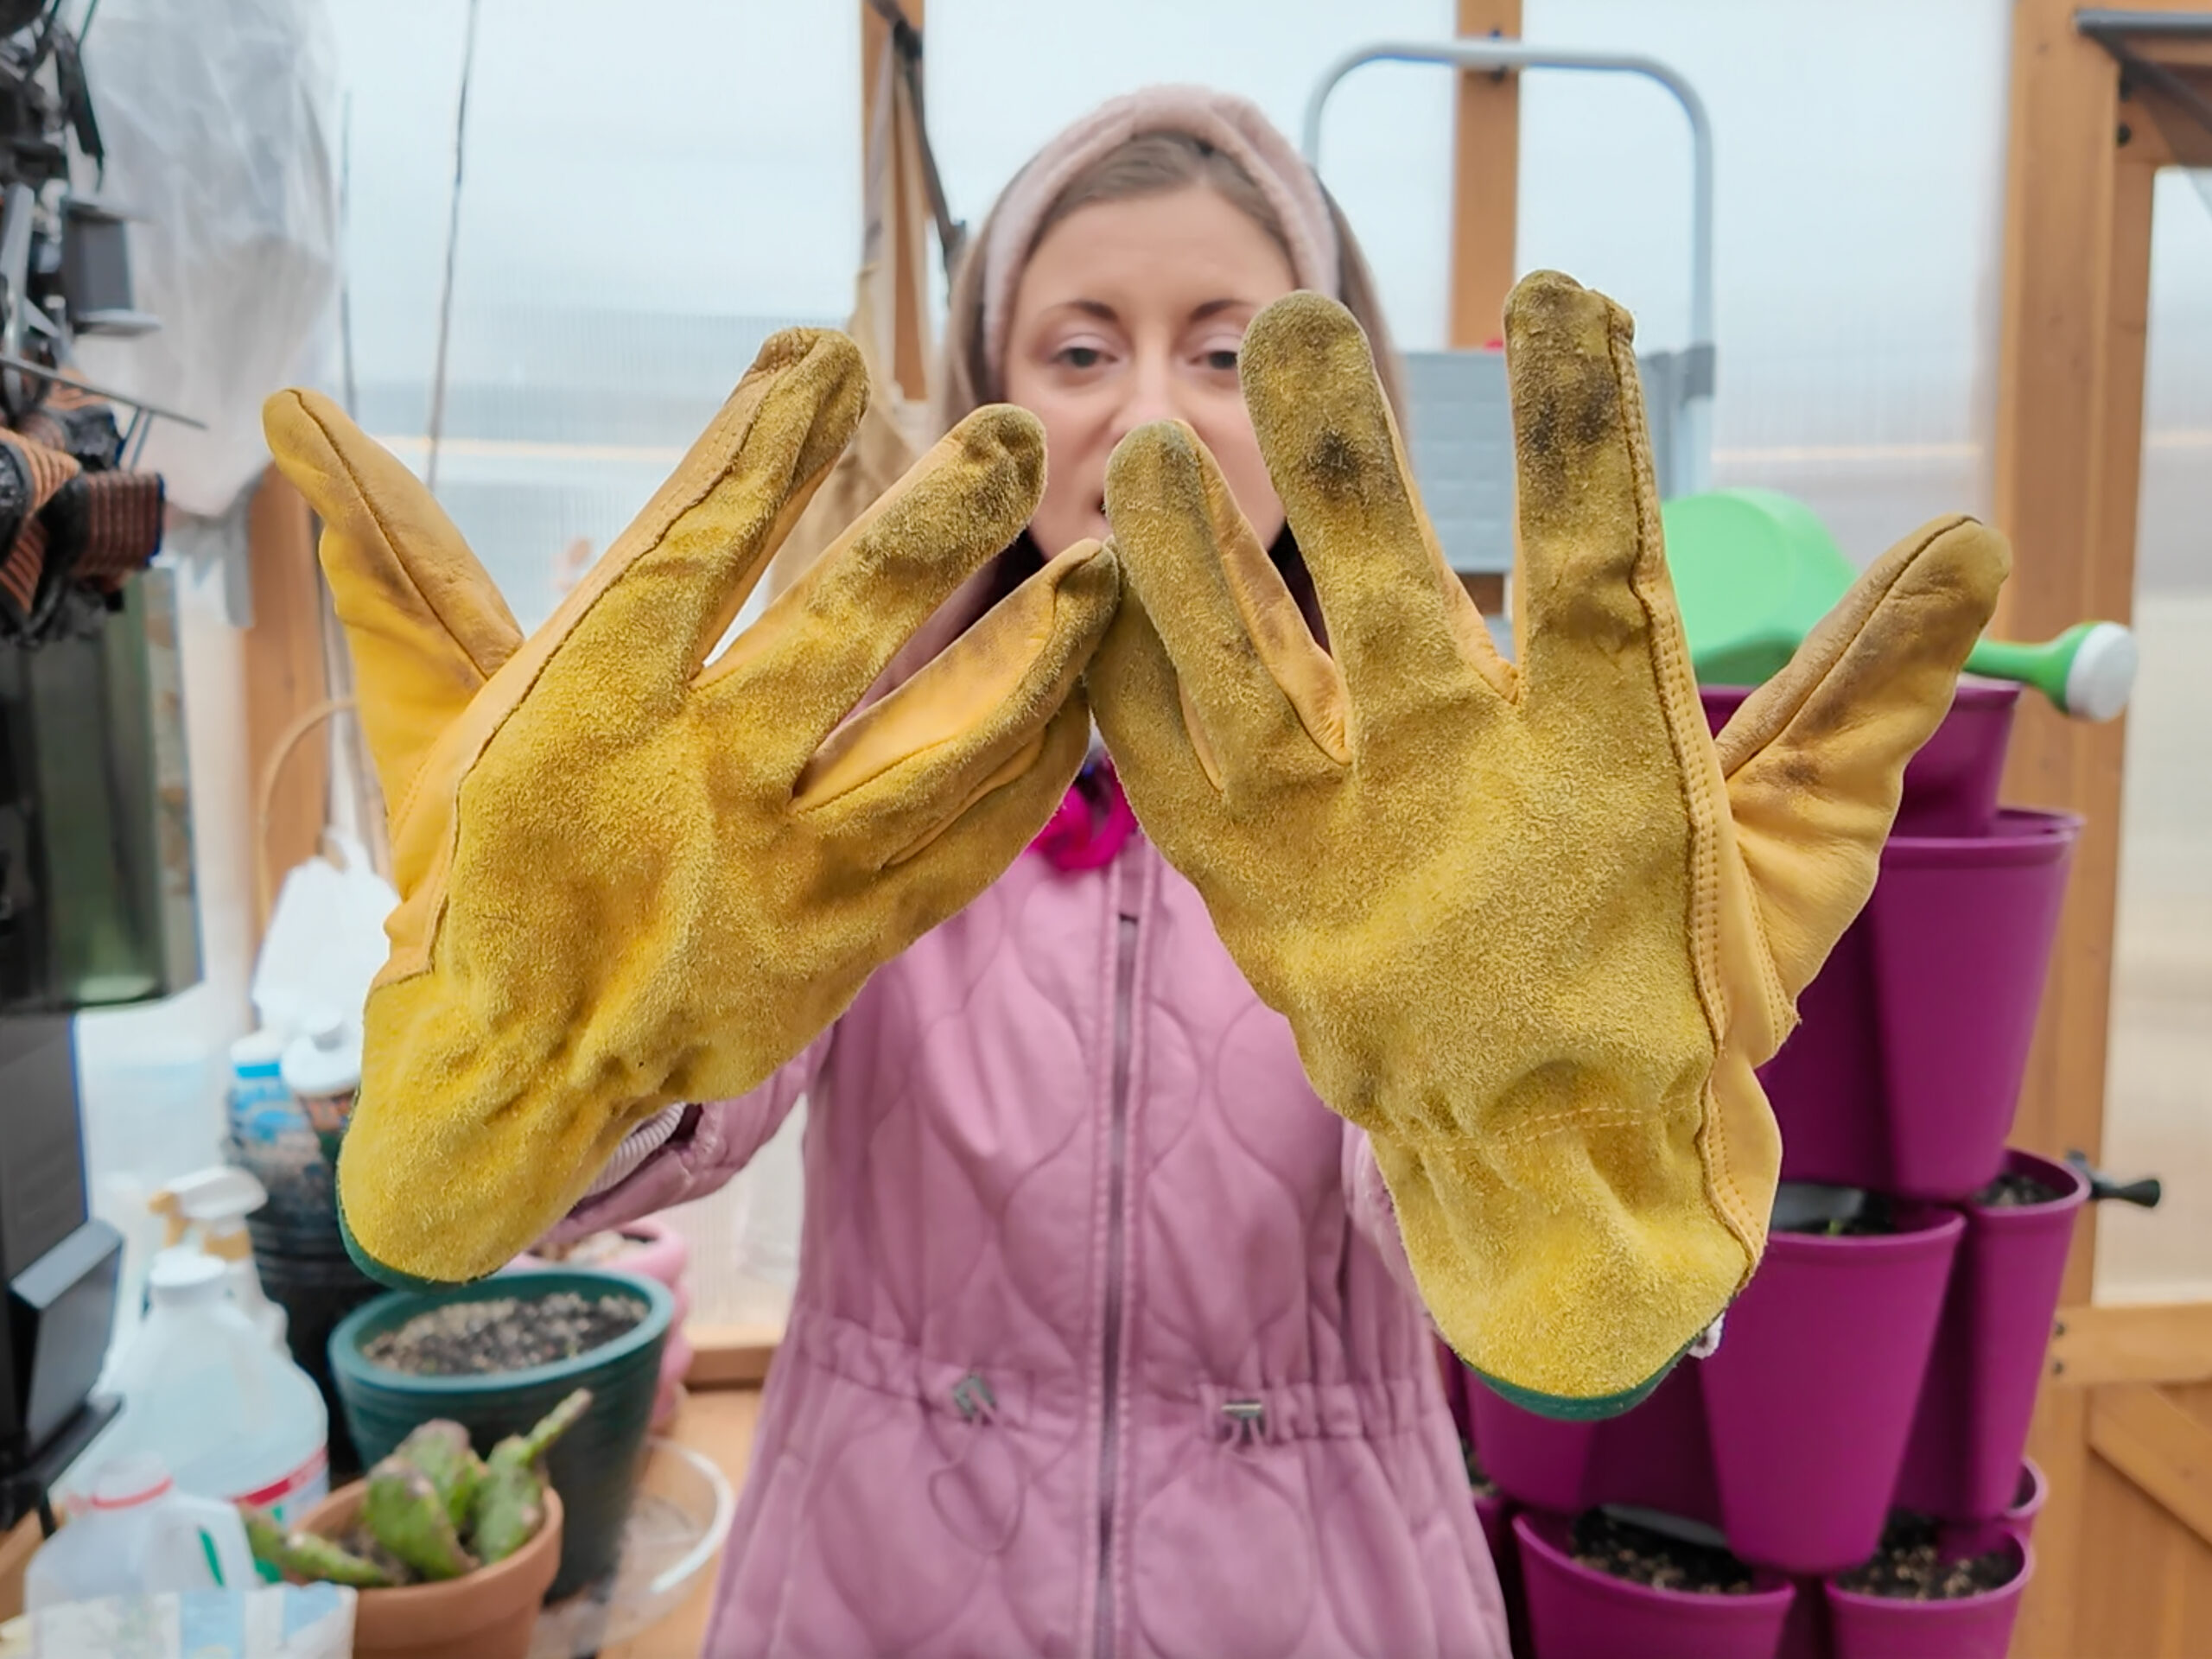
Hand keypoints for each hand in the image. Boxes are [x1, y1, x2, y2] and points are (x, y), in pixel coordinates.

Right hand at [266, 330, 1117, 1283]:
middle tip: (1014, 432)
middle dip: (937, 521)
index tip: (825, 351)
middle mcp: (697, 787)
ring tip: (1102, 568)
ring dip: (1034, 649)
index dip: (760, 445)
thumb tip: (302, 417)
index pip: (687, 549)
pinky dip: (1033, 769)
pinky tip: (1081, 701)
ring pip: (942, 744)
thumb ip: (408, 572)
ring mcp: (787, 874)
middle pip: (842, 630)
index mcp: (583, 719)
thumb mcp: (434, 725)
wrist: (520, 1075)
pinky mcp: (851, 945)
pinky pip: (972, 845)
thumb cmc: (478, 879)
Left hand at [1087, 274, 2005, 1411]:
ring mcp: (1334, 852)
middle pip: (1384, 599)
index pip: (1595, 572)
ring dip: (1189, 556)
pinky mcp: (1249, 896)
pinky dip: (1126, 682)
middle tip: (1297, 320)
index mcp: (1606, 779)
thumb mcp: (1800, 848)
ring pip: (1237, 678)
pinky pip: (1162, 772)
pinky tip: (1099, 591)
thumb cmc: (1682, 999)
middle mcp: (1455, 802)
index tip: (1556, 298)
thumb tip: (1973, 539)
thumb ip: (1866, 690)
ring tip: (1155, 442)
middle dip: (1337, 455)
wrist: (1556, 1174)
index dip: (1576, 434)